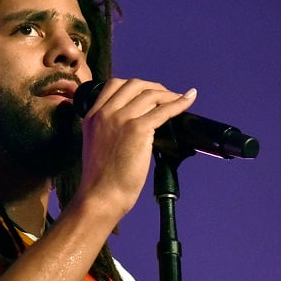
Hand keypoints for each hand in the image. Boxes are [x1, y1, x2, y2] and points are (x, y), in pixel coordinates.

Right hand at [74, 78, 196, 220]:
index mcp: (92, 116)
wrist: (101, 196)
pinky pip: (163, 110)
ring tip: (178, 99)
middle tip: (166, 96)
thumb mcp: (96, 146)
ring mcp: (121, 119)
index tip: (147, 93)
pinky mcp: (137, 129)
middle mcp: (105, 113)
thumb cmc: (101, 180)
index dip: (135, 86)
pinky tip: (188, 101)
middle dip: (153, 87)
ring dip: (168, 94)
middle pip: (134, 84)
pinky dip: (179, 103)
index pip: (114, 85)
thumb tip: (134, 126)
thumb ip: (108, 130)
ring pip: (150, 95)